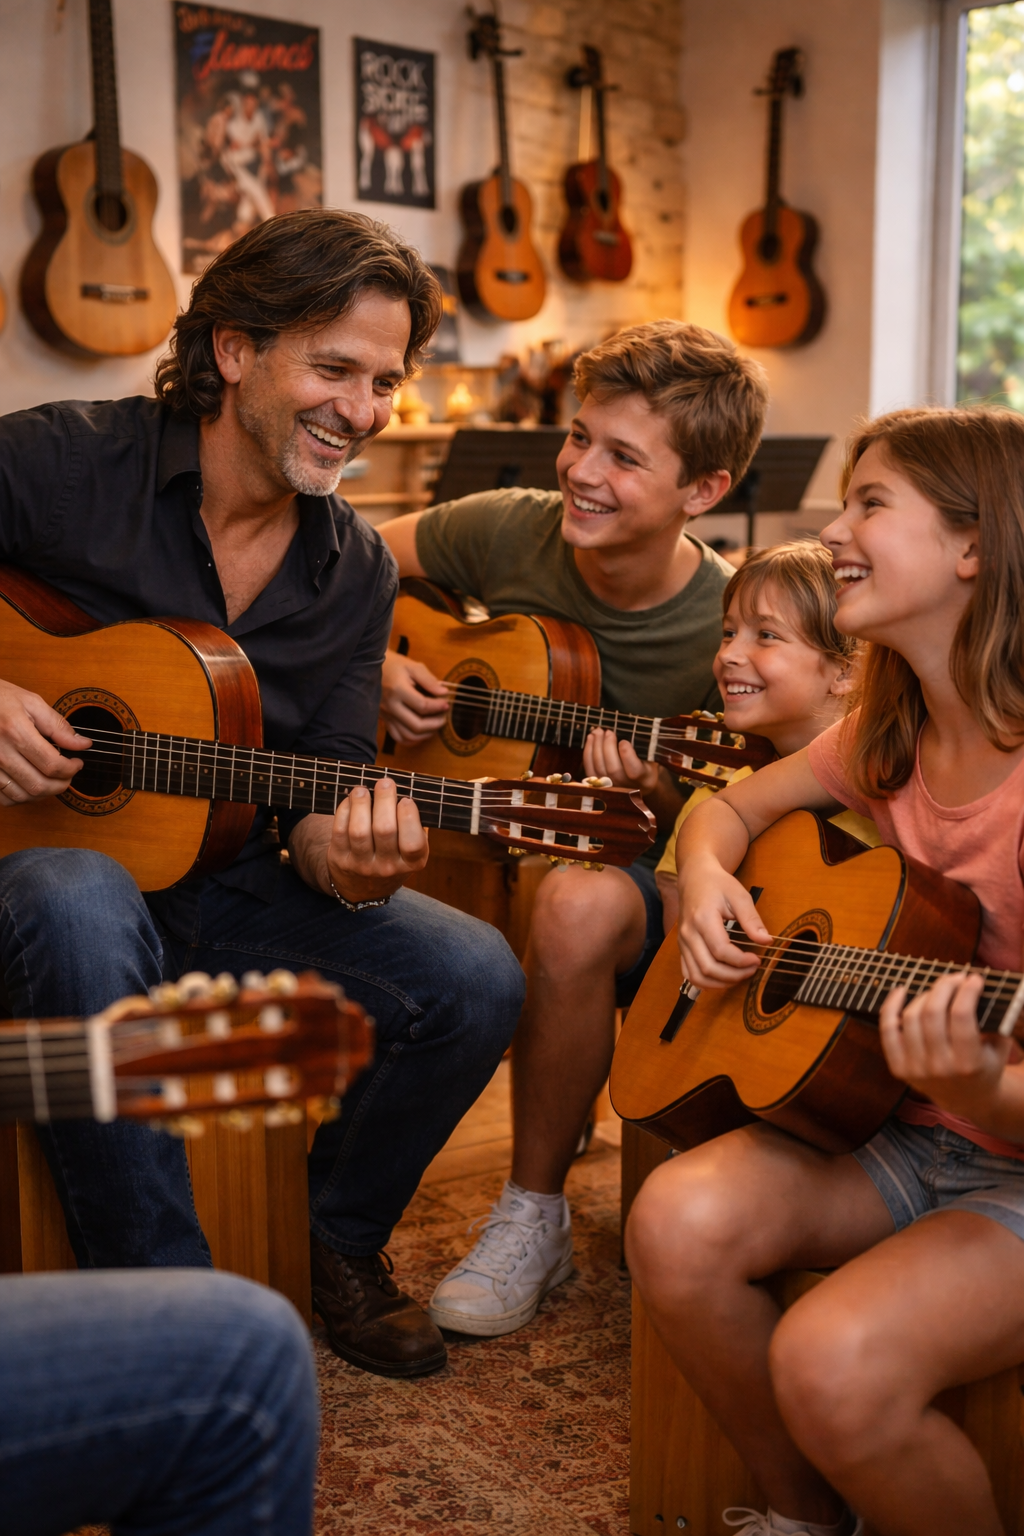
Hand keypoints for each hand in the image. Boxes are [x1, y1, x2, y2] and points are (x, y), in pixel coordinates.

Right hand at [0, 679, 90, 805]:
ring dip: (43, 794)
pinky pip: (4, 798)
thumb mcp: (31, 702)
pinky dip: (21, 797)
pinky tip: (30, 784)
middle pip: (38, 785)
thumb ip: (58, 726)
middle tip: (68, 775)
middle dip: (61, 785)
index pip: (51, 764)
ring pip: (21, 796)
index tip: (77, 763)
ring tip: (52, 780)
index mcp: (15, 731)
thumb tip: (82, 744)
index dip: (71, 769)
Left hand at [325, 776, 428, 902]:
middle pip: (384, 830)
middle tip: (385, 783)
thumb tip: (407, 793)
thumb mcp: (412, 850)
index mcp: (412, 863)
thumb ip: (414, 827)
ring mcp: (362, 865)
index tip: (405, 800)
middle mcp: (387, 867)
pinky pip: (339, 831)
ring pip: (359, 831)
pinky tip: (351, 800)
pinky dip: (344, 811)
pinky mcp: (340, 859)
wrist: (365, 887)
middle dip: (384, 800)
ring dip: (361, 804)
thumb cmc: (393, 856)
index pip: (413, 843)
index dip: (409, 818)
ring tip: (362, 789)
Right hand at [379, 649, 448, 744]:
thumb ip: (429, 680)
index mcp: (397, 690)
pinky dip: (412, 739)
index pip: (422, 706)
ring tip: (435, 724)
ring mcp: (386, 715)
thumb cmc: (394, 665)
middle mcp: (390, 706)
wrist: (371, 668)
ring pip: (408, 736)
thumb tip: (443, 693)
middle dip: (435, 724)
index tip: (446, 702)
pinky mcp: (384, 720)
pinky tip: (422, 732)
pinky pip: (398, 738)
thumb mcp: (413, 666)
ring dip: (426, 734)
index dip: (438, 706)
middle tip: (444, 716)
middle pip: (416, 725)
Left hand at [583, 727, 659, 794]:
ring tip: (598, 731)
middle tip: (608, 731)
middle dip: (608, 747)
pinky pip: (589, 769)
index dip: (627, 755)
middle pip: (613, 769)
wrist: (639, 781)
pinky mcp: (599, 783)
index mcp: (644, 778)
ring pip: (599, 769)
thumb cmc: (646, 764)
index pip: (634, 771)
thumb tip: (629, 731)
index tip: (624, 741)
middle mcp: (627, 786)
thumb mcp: (651, 756)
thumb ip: (644, 747)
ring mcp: (611, 786)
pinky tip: (591, 738)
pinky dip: (588, 752)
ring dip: (596, 747)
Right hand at [677, 852, 769, 988]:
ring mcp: (682, 943)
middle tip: (752, 969)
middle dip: (734, 975)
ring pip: (696, 976)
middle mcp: (688, 934)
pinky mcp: (681, 948)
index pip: (721, 951)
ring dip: (720, 983)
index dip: (741, 961)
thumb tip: (766, 941)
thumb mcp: (739, 895)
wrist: (694, 877)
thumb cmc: (717, 884)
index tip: (757, 959)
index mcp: (702, 919)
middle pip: (708, 968)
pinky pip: (689, 973)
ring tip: (739, 976)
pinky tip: (723, 978)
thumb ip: (752, 919)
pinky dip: (705, 982)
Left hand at [879, 972, 1010, 1121]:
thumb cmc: (986, 1065)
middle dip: (944, 986)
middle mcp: (939, 1068)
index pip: (961, 1016)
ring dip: (925, 994)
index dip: (966, 990)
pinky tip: (900, 991)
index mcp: (968, 1064)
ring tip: (939, 990)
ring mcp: (916, 1069)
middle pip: (932, 1012)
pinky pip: (888, 1030)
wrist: (968, 1100)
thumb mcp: (999, 1047)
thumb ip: (995, 1019)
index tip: (973, 978)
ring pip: (911, 1017)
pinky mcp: (899, 1069)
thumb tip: (977, 983)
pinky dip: (890, 1006)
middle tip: (955, 977)